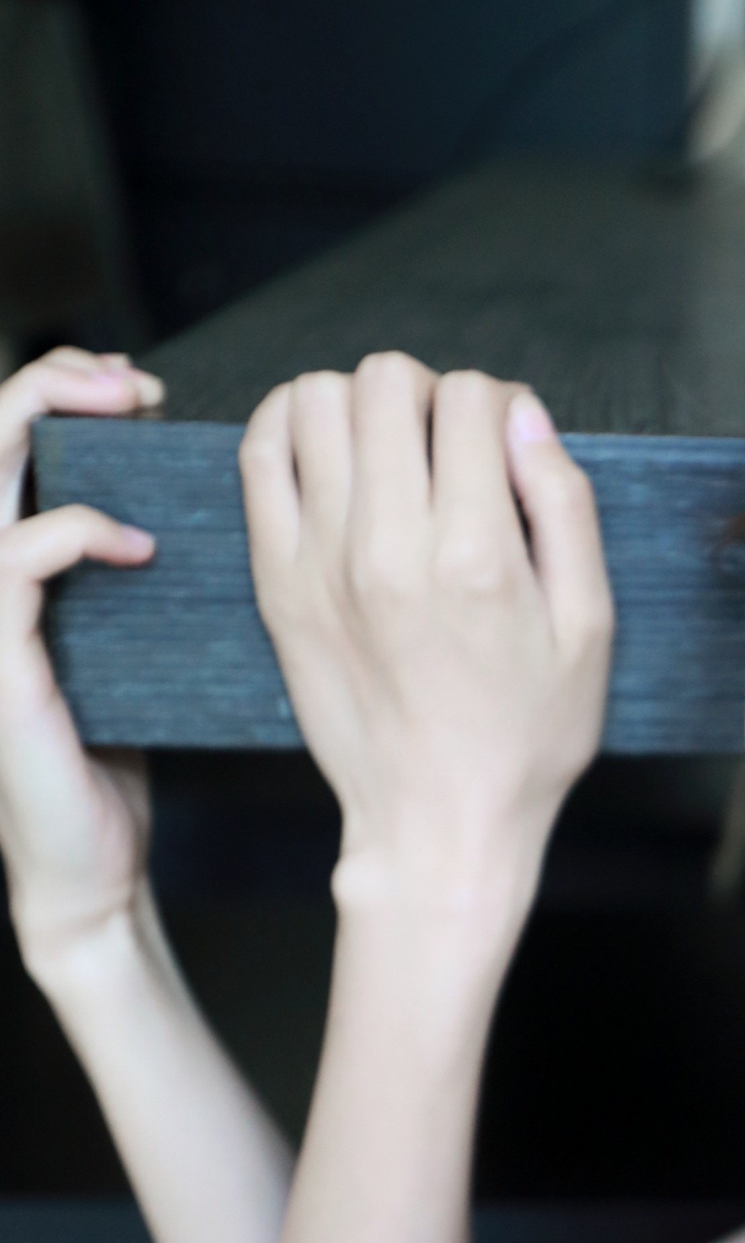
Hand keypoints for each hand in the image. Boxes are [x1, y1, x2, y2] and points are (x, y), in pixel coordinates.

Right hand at [0, 347, 163, 975]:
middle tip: (136, 381)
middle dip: (57, 380)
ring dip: (53, 421)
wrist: (94, 862)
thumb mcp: (142, 640)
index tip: (148, 393)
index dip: (69, 391)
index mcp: (13, 561)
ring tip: (129, 411)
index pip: (15, 442)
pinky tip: (141, 545)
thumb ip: (151, 575)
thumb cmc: (125, 754)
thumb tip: (226, 505)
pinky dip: (81, 532)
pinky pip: (19, 558)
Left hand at [239, 355, 612, 922]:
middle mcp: (390, 549)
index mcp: (478, 557)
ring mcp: (321, 563)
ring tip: (388, 451)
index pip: (473, 399)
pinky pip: (260, 454)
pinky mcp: (277, 582)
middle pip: (388, 381)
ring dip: (359, 405)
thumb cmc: (526, 736)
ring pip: (316, 400)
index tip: (506, 448)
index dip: (500, 405)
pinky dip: (291, 425)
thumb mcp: (589, 627)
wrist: (438, 823)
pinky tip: (328, 451)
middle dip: (428, 394)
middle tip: (446, 447)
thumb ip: (566, 508)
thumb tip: (524, 416)